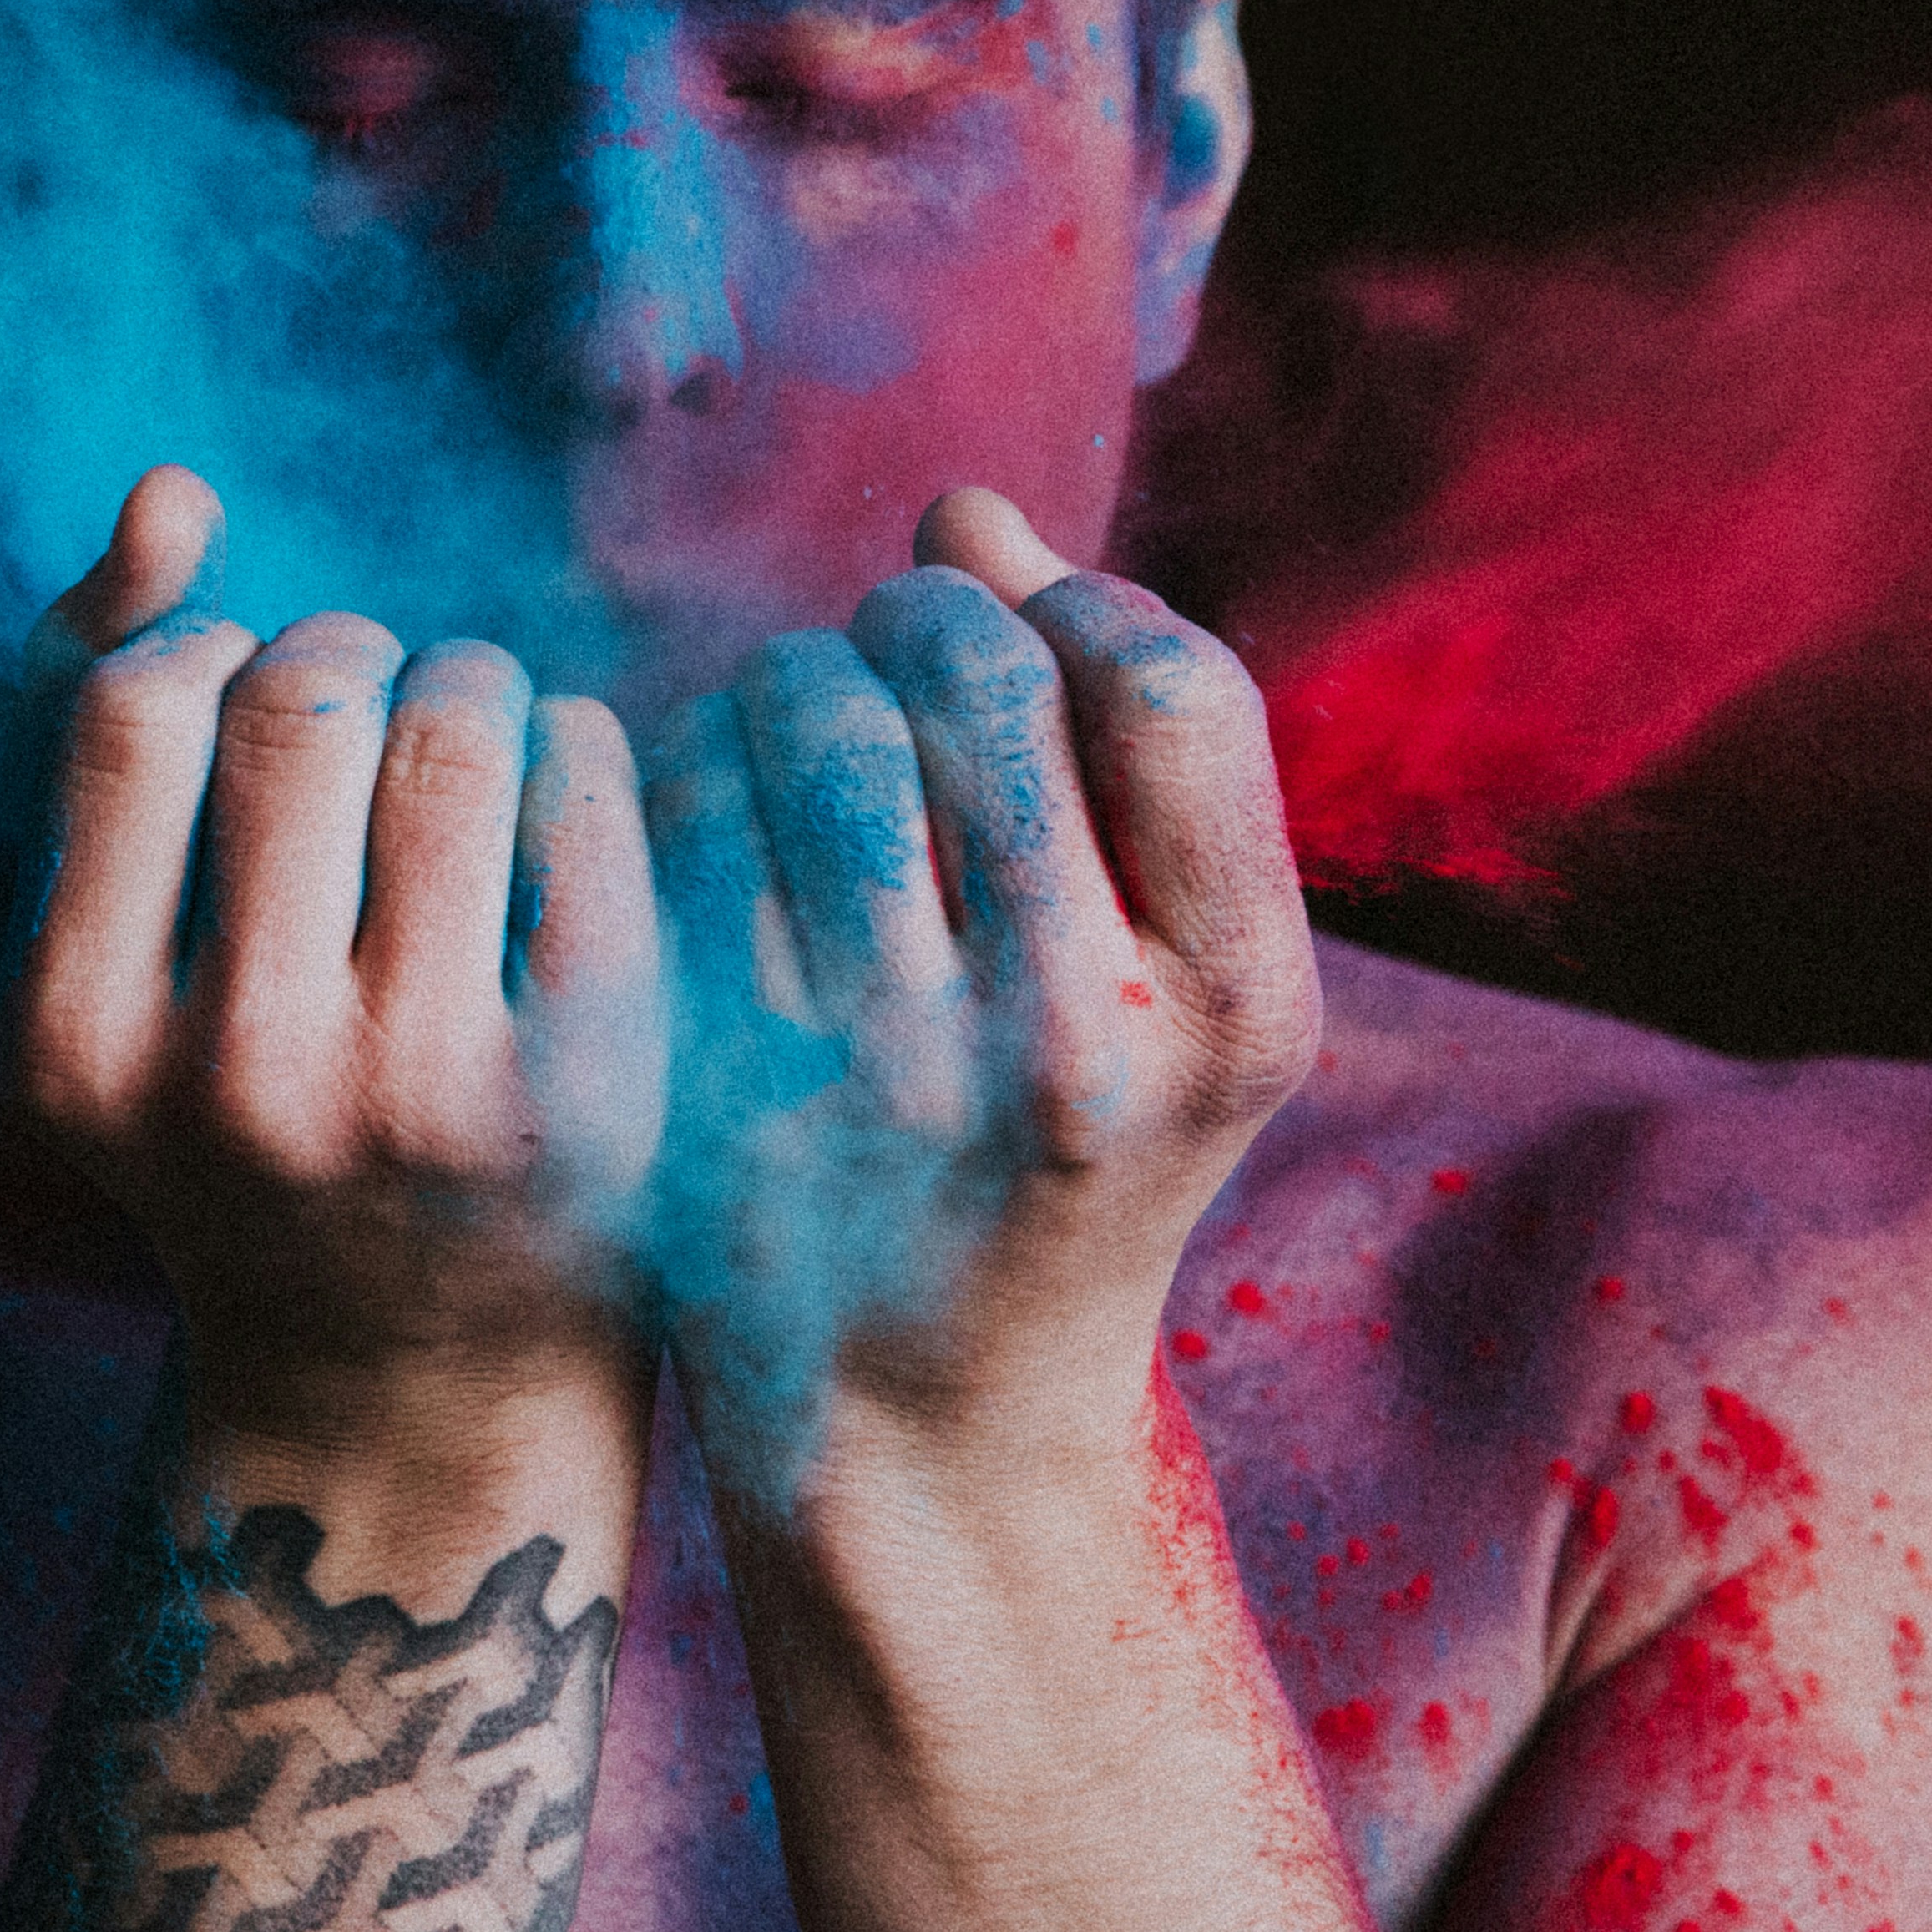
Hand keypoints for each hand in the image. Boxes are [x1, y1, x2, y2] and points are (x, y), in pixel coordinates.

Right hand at [15, 468, 667, 1462]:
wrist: (415, 1383)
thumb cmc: (250, 1124)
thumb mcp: (121, 965)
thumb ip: (110, 723)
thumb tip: (173, 491)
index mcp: (79, 1046)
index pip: (139, 707)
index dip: (209, 655)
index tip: (248, 712)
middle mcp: (242, 1079)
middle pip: (304, 699)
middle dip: (352, 659)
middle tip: (379, 709)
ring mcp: (427, 1093)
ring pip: (462, 724)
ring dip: (473, 682)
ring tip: (471, 739)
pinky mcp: (597, 1089)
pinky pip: (597, 792)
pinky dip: (582, 752)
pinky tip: (564, 812)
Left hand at [643, 488, 1319, 1500]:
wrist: (921, 1421)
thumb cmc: (1049, 1150)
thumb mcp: (1165, 987)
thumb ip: (1104, 752)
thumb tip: (962, 510)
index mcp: (1240, 1002)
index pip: (1167, 681)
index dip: (1074, 609)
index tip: (1019, 636)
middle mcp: (1090, 1042)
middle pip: (985, 675)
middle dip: (916, 622)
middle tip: (880, 654)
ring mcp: (901, 1075)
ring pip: (820, 721)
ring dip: (792, 675)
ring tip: (794, 722)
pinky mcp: (732, 1086)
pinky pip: (692, 821)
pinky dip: (691, 773)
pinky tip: (710, 820)